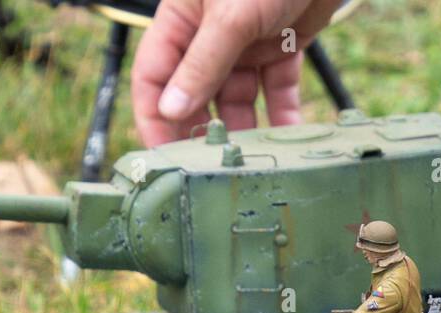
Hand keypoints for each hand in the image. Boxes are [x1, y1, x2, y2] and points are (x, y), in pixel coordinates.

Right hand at [131, 0, 343, 146]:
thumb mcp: (230, 17)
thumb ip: (202, 65)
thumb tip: (172, 110)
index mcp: (181, 20)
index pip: (153, 76)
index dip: (154, 116)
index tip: (161, 154)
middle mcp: (208, 36)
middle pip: (195, 94)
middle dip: (199, 129)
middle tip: (205, 167)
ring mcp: (244, 44)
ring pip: (238, 99)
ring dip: (243, 129)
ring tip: (247, 161)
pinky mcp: (279, 48)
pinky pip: (277, 90)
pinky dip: (282, 114)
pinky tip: (286, 138)